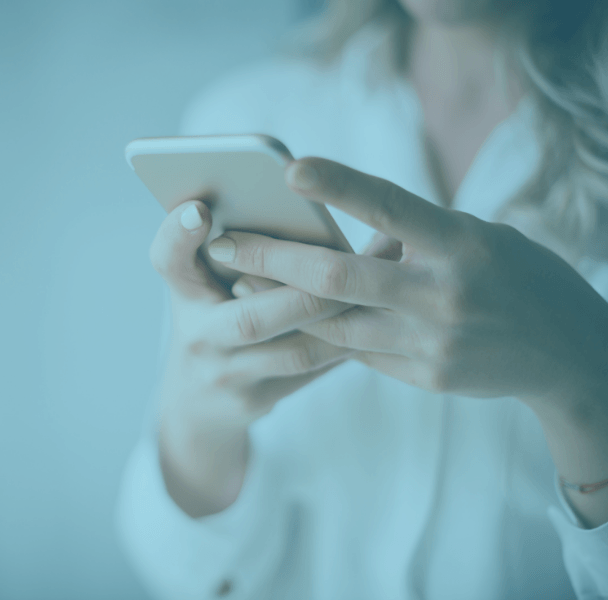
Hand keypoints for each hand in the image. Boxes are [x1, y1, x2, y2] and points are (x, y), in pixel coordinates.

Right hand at [149, 199, 352, 515]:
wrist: (196, 402)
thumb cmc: (213, 318)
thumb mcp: (206, 283)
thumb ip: (235, 250)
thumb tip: (302, 206)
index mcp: (181, 291)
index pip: (168, 258)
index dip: (178, 234)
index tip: (201, 210)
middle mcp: (196, 336)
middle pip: (251, 318)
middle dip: (310, 293)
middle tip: (355, 263)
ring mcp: (224, 375)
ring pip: (295, 351)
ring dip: (342, 321)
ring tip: (380, 290)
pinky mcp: (252, 402)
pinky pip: (310, 371)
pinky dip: (345, 345)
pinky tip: (376, 322)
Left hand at [206, 157, 607, 407]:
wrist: (566, 355)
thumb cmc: (516, 277)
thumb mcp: (478, 240)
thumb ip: (415, 237)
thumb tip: (344, 235)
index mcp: (464, 243)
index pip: (393, 207)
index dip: (341, 187)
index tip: (290, 169)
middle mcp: (445, 294)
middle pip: (339, 277)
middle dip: (271, 258)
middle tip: (220, 242)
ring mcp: (434, 342)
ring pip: (334, 323)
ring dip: (280, 302)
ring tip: (236, 279)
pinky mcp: (426, 376)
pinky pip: (357, 352)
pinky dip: (322, 331)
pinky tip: (287, 316)